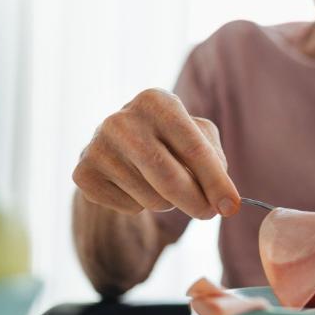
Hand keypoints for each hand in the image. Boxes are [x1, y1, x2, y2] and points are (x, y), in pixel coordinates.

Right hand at [73, 88, 239, 218]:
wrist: (121, 140)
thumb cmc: (171, 137)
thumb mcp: (198, 135)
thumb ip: (215, 164)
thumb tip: (226, 203)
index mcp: (156, 101)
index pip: (194, 149)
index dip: (216, 182)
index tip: (231, 207)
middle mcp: (121, 119)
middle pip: (169, 178)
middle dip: (196, 202)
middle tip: (209, 214)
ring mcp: (96, 146)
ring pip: (151, 198)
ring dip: (168, 201)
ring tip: (162, 183)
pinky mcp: (83, 173)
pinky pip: (128, 208)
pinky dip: (141, 206)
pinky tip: (134, 184)